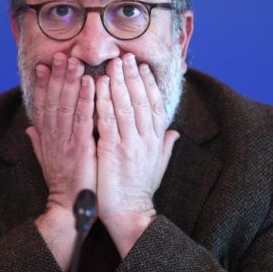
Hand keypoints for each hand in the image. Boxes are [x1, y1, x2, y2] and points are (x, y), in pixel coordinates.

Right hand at [26, 53, 96, 216]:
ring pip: (66, 105)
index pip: (42, 105)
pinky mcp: (80, 148)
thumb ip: (38, 142)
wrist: (69, 208)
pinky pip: (83, 119)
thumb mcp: (47, 160)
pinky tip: (90, 83)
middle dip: (56, 75)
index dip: (41, 84)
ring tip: (74, 61)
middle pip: (52, 99)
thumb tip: (30, 127)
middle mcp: (53, 136)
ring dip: (70, 81)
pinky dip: (86, 100)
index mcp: (46, 138)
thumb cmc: (63, 184)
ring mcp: (65, 141)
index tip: (42, 65)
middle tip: (60, 54)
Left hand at [95, 53, 178, 256]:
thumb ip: (166, 146)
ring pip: (126, 105)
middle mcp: (146, 139)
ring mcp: (131, 144)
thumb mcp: (158, 166)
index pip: (155, 105)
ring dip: (118, 82)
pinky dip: (103, 101)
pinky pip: (108, 120)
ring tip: (113, 64)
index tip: (142, 67)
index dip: (149, 84)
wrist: (130, 215)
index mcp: (156, 141)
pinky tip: (97, 86)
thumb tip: (175, 132)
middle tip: (126, 56)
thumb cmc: (140, 191)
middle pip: (141, 100)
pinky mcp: (113, 151)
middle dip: (132, 76)